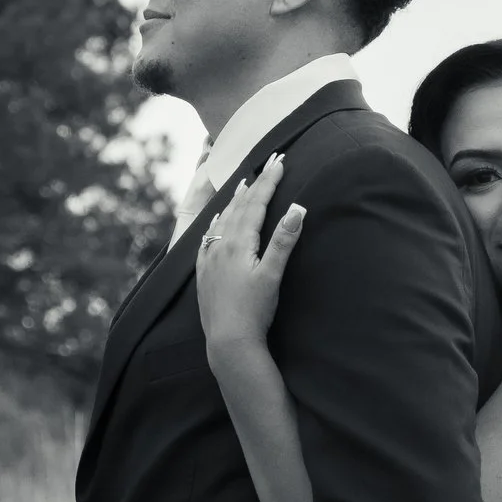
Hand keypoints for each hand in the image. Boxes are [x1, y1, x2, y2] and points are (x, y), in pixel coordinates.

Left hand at [195, 157, 307, 361]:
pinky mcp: (204, 273)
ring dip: (235, 200)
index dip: (269, 181)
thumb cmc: (254, 311)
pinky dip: (217, 222)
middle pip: (239, 207)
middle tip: (268, 163)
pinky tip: (218, 220)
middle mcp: (221, 245)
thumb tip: (298, 209)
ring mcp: (209, 258)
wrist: (228, 341)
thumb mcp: (273, 275)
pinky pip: (208, 238)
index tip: (279, 161)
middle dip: (255, 184)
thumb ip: (284, 240)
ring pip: (222, 219)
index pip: (256, 204)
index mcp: (238, 243)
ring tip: (244, 184)